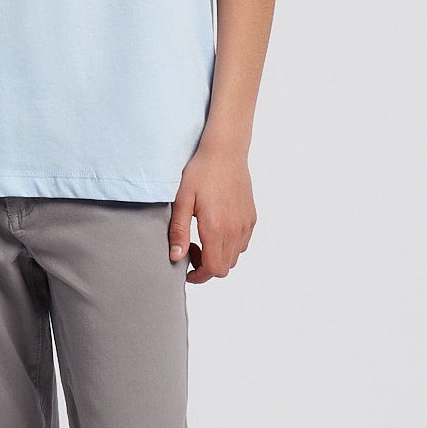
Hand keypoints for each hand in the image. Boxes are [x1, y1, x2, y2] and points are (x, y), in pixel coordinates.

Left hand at [168, 141, 256, 282]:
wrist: (225, 152)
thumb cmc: (201, 172)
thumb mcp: (182, 200)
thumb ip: (179, 232)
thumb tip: (176, 257)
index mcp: (216, 228)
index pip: (213, 269)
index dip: (199, 276)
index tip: (187, 269)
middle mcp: (235, 230)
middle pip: (224, 267)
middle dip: (206, 267)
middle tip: (191, 248)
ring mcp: (245, 224)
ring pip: (234, 257)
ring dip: (219, 256)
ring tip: (203, 238)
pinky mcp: (251, 217)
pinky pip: (242, 243)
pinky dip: (230, 245)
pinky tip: (217, 228)